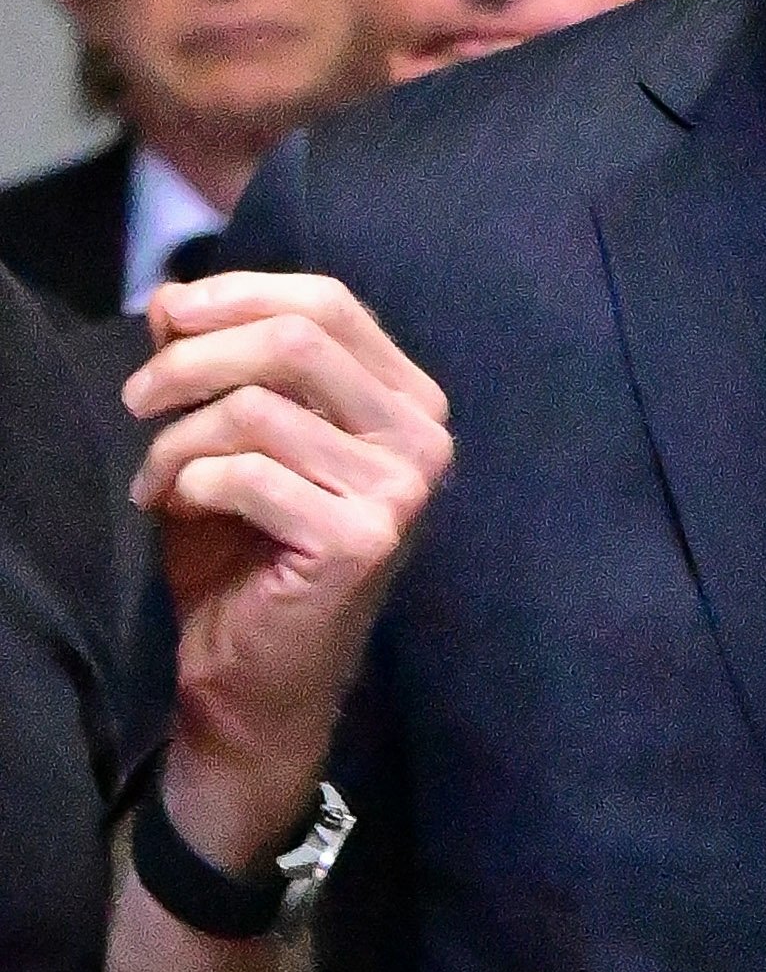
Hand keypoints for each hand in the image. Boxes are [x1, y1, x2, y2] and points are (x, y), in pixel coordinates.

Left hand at [125, 274, 452, 870]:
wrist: (257, 677)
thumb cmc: (247, 555)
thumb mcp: (230, 438)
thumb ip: (218, 365)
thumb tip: (172, 297)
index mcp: (407, 402)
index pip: (328, 303)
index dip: (236, 294)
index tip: (165, 318)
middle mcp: (423, 439)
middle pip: (296, 339)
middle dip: (194, 358)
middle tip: (136, 398)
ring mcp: (401, 492)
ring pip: (259, 408)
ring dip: (179, 439)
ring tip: (154, 476)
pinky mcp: (361, 540)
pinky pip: (248, 474)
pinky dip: (189, 485)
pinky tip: (174, 512)